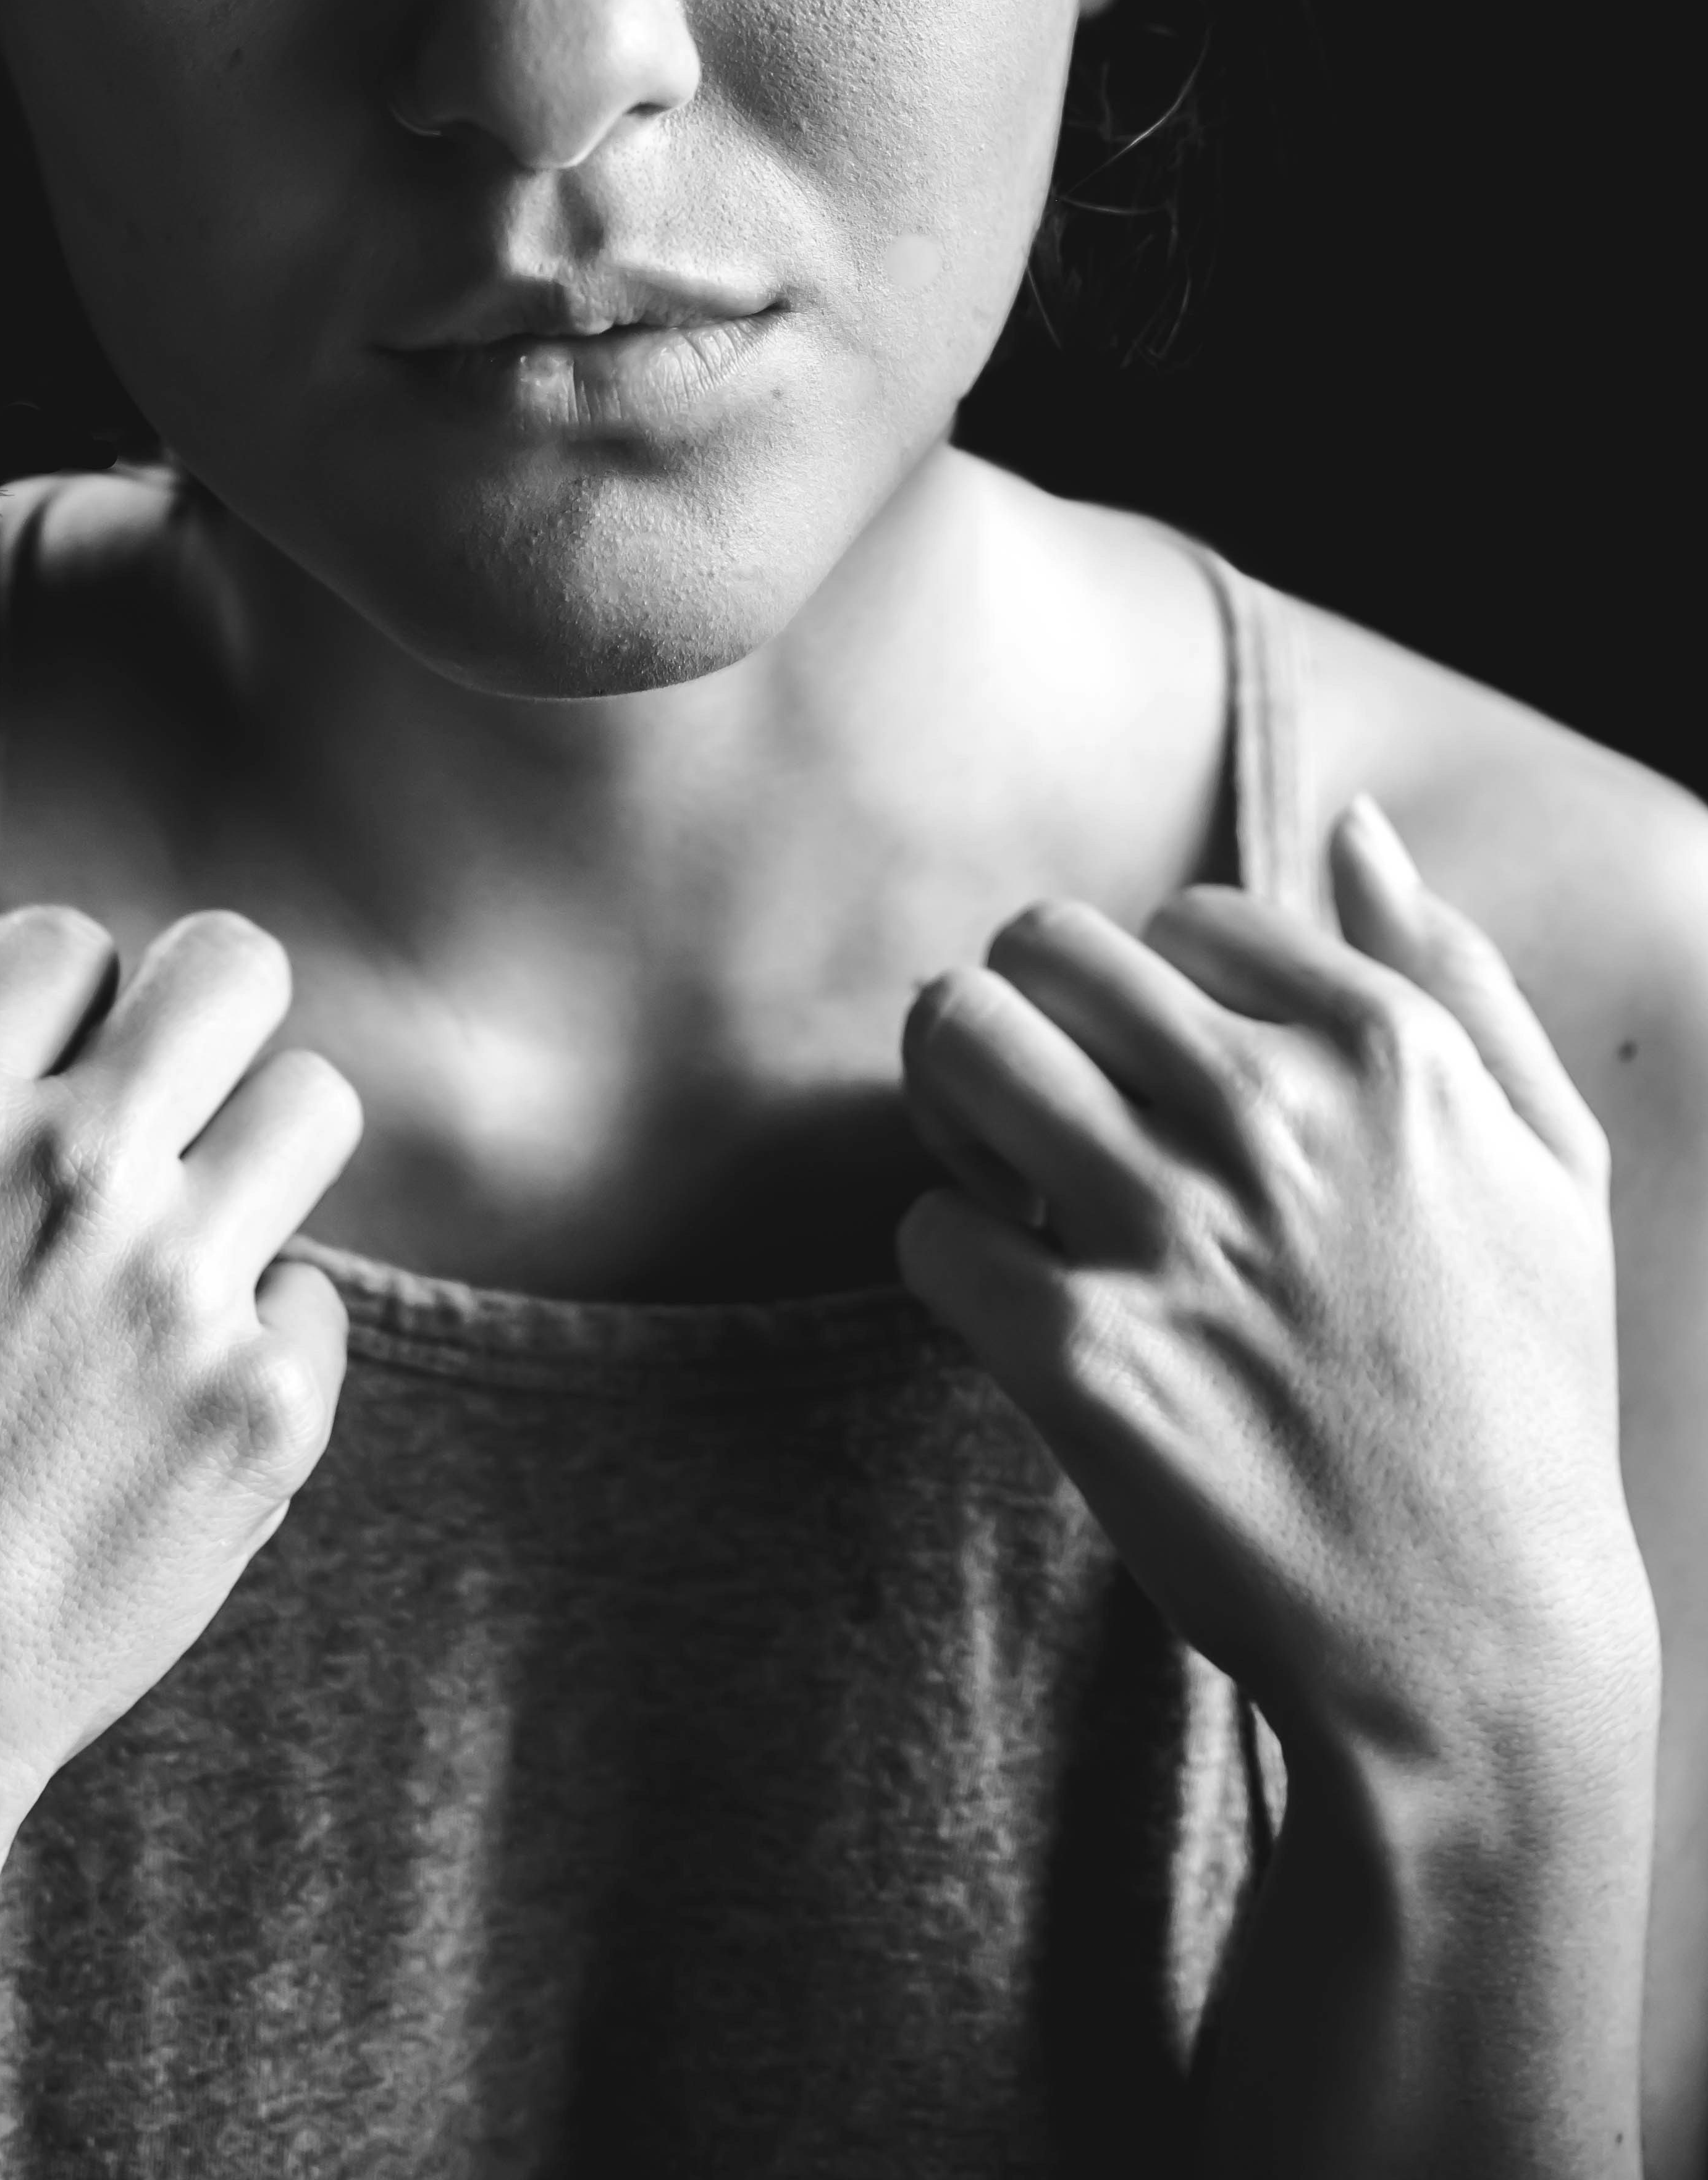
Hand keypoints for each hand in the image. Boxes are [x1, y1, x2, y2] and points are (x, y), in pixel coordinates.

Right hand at [0, 901, 362, 1943]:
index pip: (65, 939)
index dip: (53, 1001)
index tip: (36, 1078)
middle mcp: (73, 1173)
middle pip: (236, 967)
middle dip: (201, 1015)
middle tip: (164, 1101)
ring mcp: (183, 1291)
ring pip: (315, 1106)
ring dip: (256, 1155)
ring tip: (186, 1238)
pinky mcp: (265, 1410)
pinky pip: (319, 1296)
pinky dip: (261, 1337)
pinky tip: (171, 1401)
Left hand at [895, 799, 1657, 1802]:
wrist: (1478, 1647)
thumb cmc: (1522, 1398)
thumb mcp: (1549, 1161)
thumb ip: (1453, 974)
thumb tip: (1354, 828)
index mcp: (1388, 1054)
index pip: (1184, 914)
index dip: (1160, 994)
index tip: (1177, 1085)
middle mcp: (1276, 1120)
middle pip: (1041, 946)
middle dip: (1032, 1013)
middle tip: (1056, 1110)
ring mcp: (1172, 1236)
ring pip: (957, 1039)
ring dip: (957, 1099)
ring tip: (1007, 1176)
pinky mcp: (1083, 1360)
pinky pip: (926, 1229)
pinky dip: (948, 1259)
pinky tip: (1015, 1306)